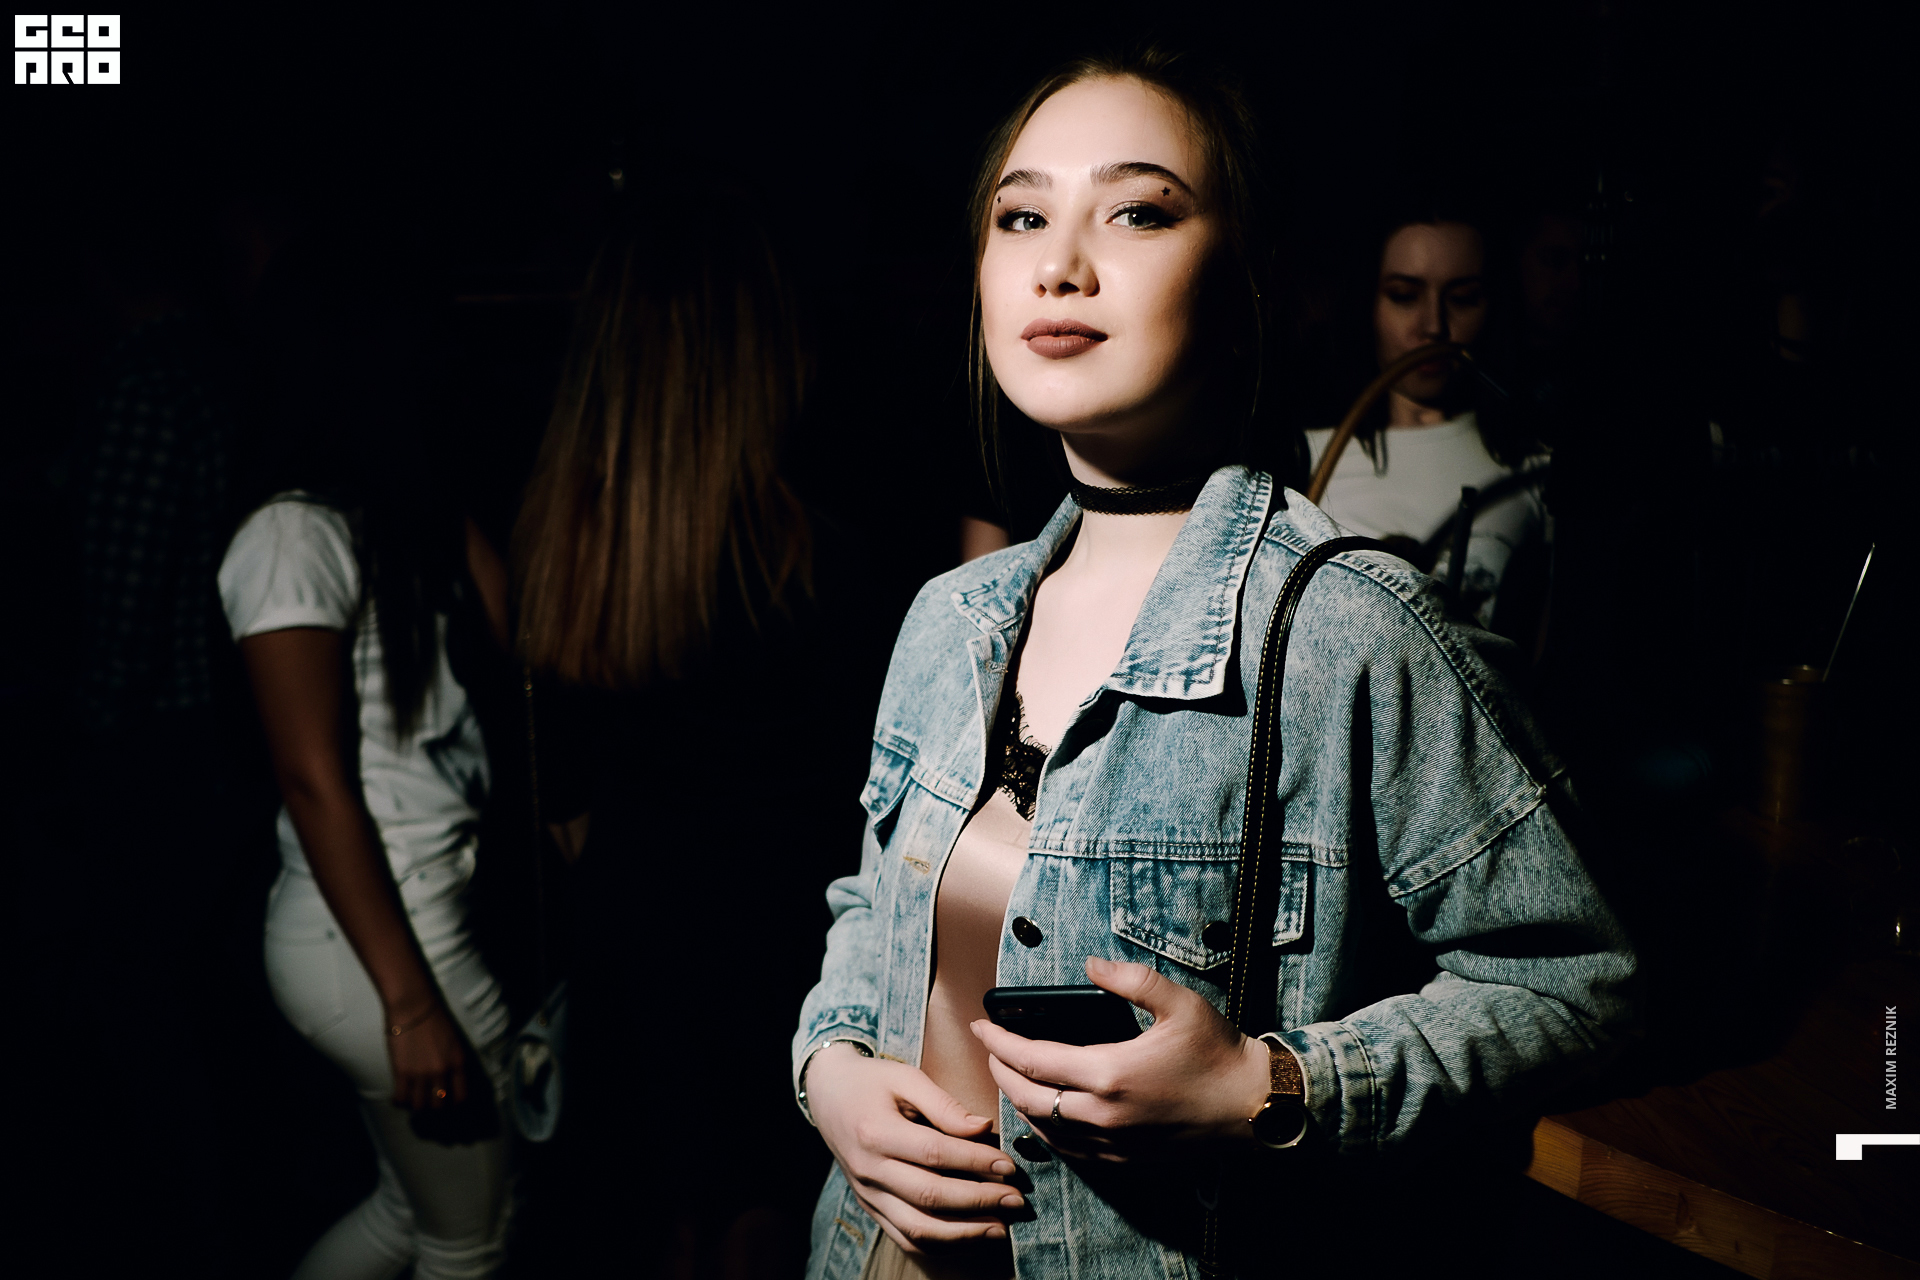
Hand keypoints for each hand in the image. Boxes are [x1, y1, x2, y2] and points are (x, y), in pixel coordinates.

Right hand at [386, 1002, 471, 1111]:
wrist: (413, 1004)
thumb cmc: (433, 1018)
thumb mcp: (453, 1041)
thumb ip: (452, 1062)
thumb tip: (447, 1082)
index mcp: (458, 1062)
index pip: (462, 1098)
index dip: (454, 1109)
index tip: (447, 1108)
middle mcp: (443, 1071)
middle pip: (440, 1107)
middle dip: (432, 1110)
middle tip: (426, 1106)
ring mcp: (422, 1073)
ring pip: (419, 1107)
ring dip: (414, 1107)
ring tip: (411, 1101)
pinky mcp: (402, 1072)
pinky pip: (400, 1099)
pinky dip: (398, 1102)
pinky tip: (397, 1098)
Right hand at [805, 1043, 1025, 1253]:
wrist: (827, 1094)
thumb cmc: (872, 1081)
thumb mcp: (905, 1077)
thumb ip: (944, 1104)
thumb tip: (983, 1128)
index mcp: (875, 1132)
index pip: (934, 1154)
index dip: (975, 1161)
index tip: (1009, 1166)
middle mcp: (869, 1169)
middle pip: (929, 1196)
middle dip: (979, 1202)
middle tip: (1017, 1201)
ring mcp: (867, 1194)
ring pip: (917, 1228)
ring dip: (964, 1233)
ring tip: (1001, 1228)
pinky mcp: (870, 1208)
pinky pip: (905, 1237)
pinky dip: (941, 1244)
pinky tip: (971, 1236)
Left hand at [970, 956, 1270, 1163]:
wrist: (1254, 1106)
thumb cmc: (1217, 1052)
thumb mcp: (1178, 1002)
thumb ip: (1130, 979)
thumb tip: (1090, 966)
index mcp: (1109, 1073)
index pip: (1032, 1060)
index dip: (999, 1042)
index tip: (980, 1026)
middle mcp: (1104, 1115)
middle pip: (1028, 1099)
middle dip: (1000, 1073)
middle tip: (990, 1051)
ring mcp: (1114, 1145)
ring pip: (1045, 1130)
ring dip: (1020, 1103)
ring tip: (1012, 1078)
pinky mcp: (1127, 1162)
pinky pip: (1071, 1151)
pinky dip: (1048, 1130)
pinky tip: (1047, 1115)